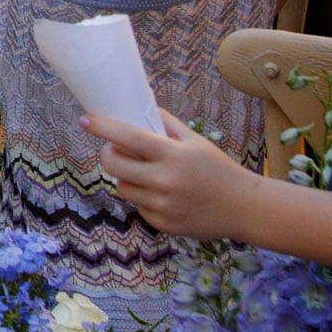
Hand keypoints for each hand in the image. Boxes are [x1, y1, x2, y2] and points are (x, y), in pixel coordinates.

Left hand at [87, 112, 260, 239]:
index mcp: (174, 156)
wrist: (246, 209)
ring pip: (123, 187)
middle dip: (109, 155)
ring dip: (127, 178)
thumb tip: (140, 108)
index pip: (129, 138)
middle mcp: (166, 181)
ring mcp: (164, 205)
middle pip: (114, 166)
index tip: (85, 120)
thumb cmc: (219, 170)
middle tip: (115, 151)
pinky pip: (139, 207)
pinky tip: (165, 196)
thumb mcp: (196, 142)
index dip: (104, 128)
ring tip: (148, 175)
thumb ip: (167, 125)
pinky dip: (145, 199)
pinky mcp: (164, 224)